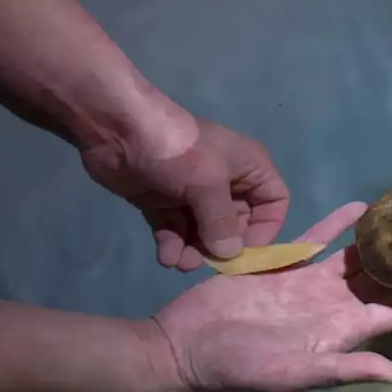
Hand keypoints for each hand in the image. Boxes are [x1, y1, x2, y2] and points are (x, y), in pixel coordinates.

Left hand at [78, 110, 290, 271]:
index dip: (266, 229)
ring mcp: (192, 192)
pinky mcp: (163, 201)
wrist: (117, 128)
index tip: (247, 250)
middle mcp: (225, 181)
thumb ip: (222, 223)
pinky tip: (166, 257)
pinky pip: (175, 230)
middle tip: (207, 262)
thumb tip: (229, 255)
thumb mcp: (208, 183)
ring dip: (195, 250)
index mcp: (248, 167)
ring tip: (181, 262)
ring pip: (204, 231)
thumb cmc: (176, 149)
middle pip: (238, 224)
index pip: (274, 202)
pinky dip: (173, 245)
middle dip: (222, 245)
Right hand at [149, 201, 391, 391]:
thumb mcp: (296, 374)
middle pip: (387, 280)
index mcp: (344, 331)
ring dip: (384, 242)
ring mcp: (310, 285)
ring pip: (358, 259)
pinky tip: (363, 206)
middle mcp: (334, 306)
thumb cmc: (241, 368)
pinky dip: (338, 225)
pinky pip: (317, 242)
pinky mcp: (283, 268)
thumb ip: (346, 368)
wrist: (186, 348)